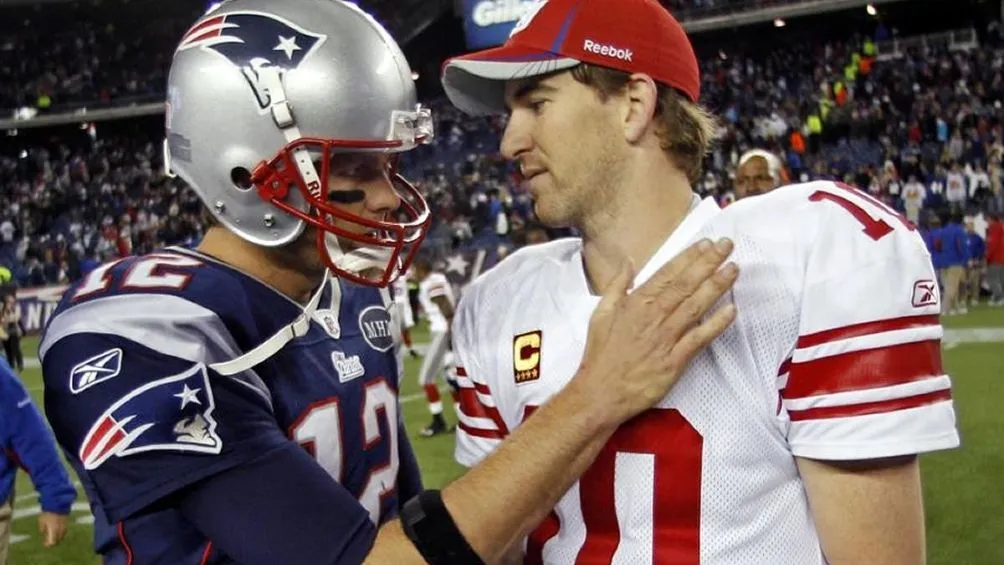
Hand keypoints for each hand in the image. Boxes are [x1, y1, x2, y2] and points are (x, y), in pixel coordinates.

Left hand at [38, 512, 68, 547]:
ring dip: (58, 537)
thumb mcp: (42, 521)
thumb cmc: (47, 513)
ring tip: (54, 537)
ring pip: (63, 535)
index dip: (49, 544)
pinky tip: (58, 532)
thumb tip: (43, 533)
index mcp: (54, 530)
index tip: (45, 545)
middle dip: (54, 542)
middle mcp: (60, 529)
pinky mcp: (67, 522)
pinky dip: (61, 533)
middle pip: (58, 539)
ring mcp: (65, 525)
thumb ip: (43, 528)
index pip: (53, 541)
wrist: (57, 504)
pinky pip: (65, 530)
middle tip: (49, 542)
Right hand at [572, 237, 737, 426]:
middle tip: (727, 245)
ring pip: (695, 307)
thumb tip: (627, 262)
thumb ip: (616, 285)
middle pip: (685, 285)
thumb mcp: (600, 314)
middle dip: (708, 263)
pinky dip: (716, 324)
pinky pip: (699, 339)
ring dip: (716, 286)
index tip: (705, 243)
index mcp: (635, 304)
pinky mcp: (674, 361)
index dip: (688, 258)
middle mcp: (653, 317)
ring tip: (733, 269)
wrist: (600, 393)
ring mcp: (665, 339)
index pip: (667, 274)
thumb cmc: (600, 355)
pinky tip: (732, 310)